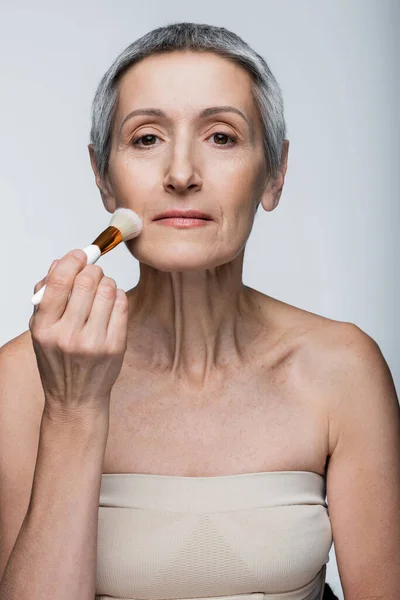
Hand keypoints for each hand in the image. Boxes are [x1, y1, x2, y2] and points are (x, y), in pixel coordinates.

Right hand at [29, 249, 128, 420]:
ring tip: (101, 289)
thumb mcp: (41, 331)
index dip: (71, 260)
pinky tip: (111, 303)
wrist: (76, 398)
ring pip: (108, 290)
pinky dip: (117, 296)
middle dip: (92, 270)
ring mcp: (94, 342)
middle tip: (92, 273)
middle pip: (87, 281)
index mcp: (44, 328)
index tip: (79, 254)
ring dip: (106, 282)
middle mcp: (68, 335)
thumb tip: (59, 263)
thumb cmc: (58, 362)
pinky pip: (122, 305)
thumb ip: (46, 296)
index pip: (59, 281)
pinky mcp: (115, 346)